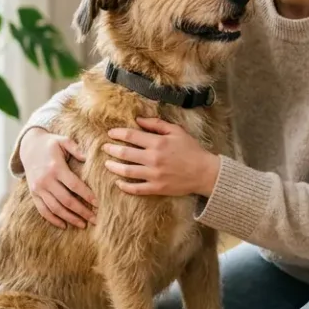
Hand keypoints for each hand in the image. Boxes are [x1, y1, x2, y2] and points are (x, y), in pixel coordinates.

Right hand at [20, 127, 95, 228]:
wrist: (28, 146)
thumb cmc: (51, 144)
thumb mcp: (63, 140)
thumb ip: (76, 148)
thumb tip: (88, 158)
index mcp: (56, 168)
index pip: (74, 185)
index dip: (87, 196)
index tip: (98, 204)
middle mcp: (46, 180)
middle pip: (67, 200)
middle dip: (82, 212)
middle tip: (95, 220)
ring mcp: (38, 188)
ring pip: (55, 208)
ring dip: (70, 218)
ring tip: (83, 225)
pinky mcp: (33, 194)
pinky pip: (43, 210)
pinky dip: (53, 219)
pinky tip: (64, 225)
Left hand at [103, 117, 220, 196]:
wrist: (204, 172)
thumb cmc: (191, 150)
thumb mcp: (177, 131)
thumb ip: (157, 124)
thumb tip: (138, 119)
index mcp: (158, 143)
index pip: (131, 136)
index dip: (118, 133)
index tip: (110, 133)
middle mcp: (153, 159)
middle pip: (125, 153)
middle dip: (111, 149)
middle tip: (104, 147)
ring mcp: (154, 175)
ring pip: (126, 171)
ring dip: (113, 167)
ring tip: (107, 164)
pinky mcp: (156, 188)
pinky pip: (136, 189)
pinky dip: (125, 186)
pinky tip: (118, 182)